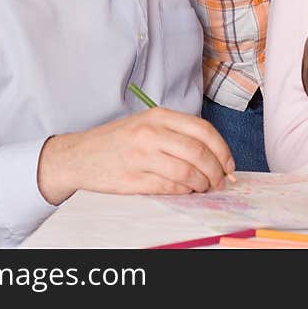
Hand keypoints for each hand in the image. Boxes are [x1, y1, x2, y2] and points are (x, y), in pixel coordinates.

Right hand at [37, 108, 234, 204]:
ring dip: (202, 184)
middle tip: (220, 181)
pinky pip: (169, 188)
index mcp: (158, 116)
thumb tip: (214, 154)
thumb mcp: (146, 123)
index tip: (229, 164)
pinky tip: (186, 191)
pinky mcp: (132, 180)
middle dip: (216, 171)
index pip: (203, 130)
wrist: (78, 155)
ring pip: (186, 173)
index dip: (222, 150)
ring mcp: (140, 157)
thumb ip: (177, 133)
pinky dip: (184, 192)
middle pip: (198, 153)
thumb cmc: (117, 140)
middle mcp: (150, 133)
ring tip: (203, 188)